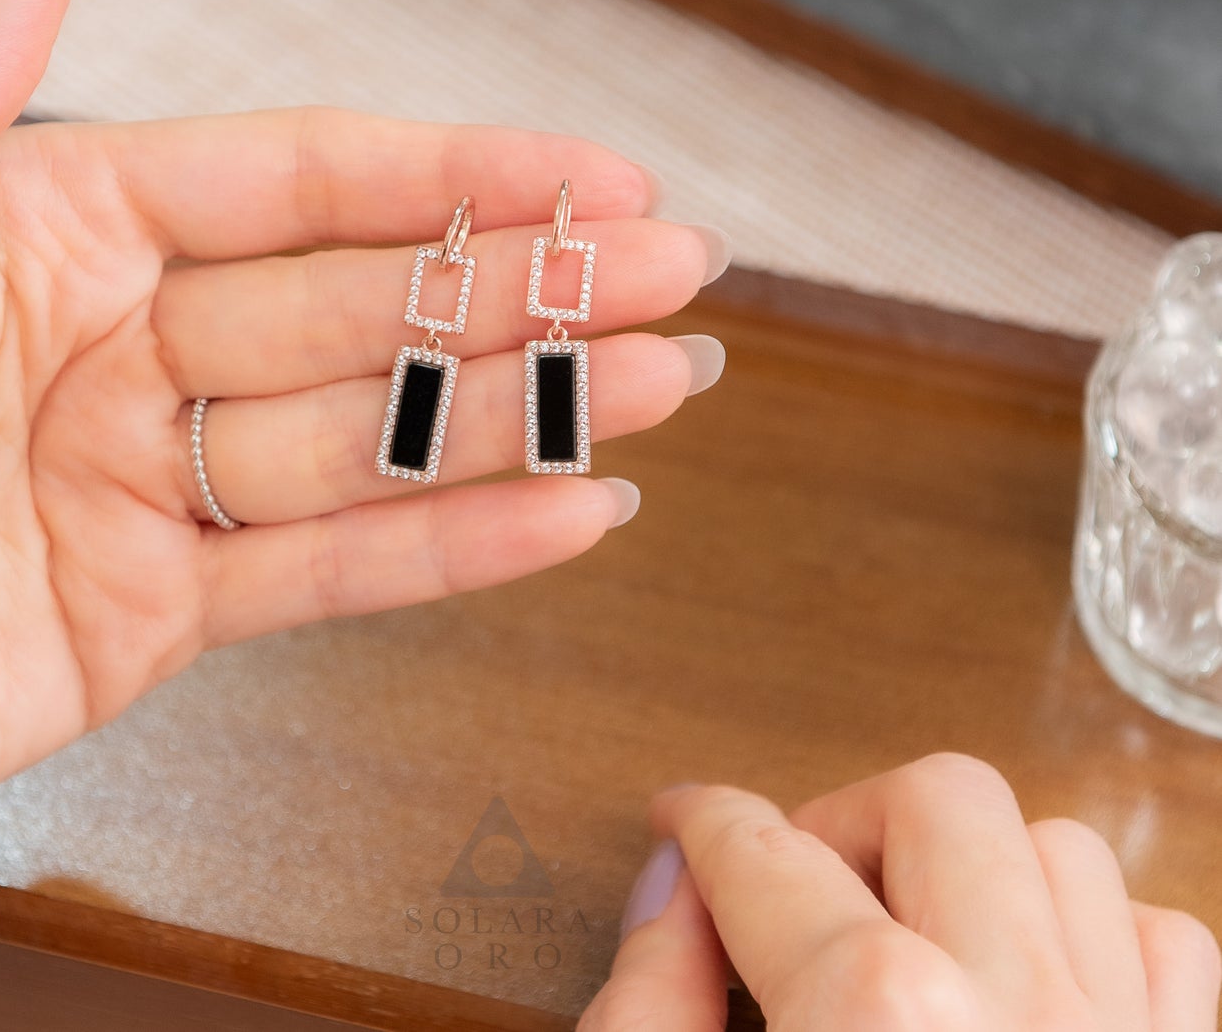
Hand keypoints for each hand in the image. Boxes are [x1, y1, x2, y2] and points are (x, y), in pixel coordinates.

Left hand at [0, 0, 724, 874]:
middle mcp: (123, 346)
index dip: (452, 175)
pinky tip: (573, 509)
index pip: (300, 184)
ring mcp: (150, 484)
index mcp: (59, 228)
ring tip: (667, 378)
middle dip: (529, 287)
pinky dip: (455, 548)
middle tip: (672, 267)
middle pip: (367, 306)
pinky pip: (331, 573)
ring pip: (374, 436)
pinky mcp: (156, 617)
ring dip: (526, 410)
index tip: (587, 169)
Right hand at [584, 755, 1220, 1030]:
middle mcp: (1018, 1017)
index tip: (684, 816)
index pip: (762, 854)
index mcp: (877, 1024)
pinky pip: (1167, 946)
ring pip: (1063, 852)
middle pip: (939, 798)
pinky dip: (1089, 940)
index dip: (704, 819)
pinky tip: (1025, 990)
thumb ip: (641, 1008)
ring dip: (976, 876)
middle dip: (849, 826)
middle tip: (798, 890)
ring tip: (915, 945)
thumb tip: (665, 890)